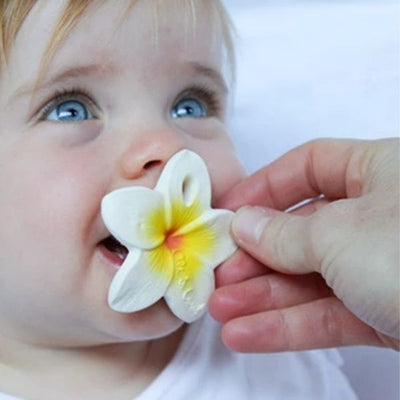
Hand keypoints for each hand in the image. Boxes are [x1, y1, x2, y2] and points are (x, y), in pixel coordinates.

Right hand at [210, 138, 398, 351]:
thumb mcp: (340, 234)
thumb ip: (285, 233)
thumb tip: (244, 224)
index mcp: (377, 171)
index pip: (307, 166)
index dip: (263, 187)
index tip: (227, 213)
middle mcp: (377, 215)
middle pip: (300, 230)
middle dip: (254, 255)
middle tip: (217, 275)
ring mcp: (380, 267)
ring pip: (309, 279)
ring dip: (262, 297)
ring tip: (221, 311)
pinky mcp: (386, 313)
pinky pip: (328, 314)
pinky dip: (288, 326)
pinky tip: (248, 334)